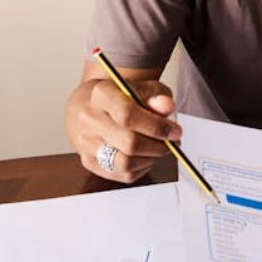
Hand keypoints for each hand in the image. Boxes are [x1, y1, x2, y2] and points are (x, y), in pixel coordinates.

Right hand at [64, 77, 180, 183]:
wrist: (89, 105)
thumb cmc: (120, 96)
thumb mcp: (142, 87)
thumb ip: (157, 96)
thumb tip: (167, 107)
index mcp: (101, 95)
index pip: (128, 116)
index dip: (156, 126)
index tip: (175, 131)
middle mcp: (88, 119)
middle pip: (129, 143)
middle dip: (158, 146)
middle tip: (172, 142)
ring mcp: (86, 143)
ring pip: (125, 163)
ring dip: (150, 159)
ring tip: (159, 148)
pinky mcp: (89, 161)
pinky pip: (122, 174)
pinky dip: (141, 167)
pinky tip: (146, 155)